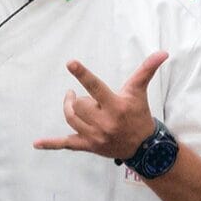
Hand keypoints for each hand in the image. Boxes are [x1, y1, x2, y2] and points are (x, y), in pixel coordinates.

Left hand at [33, 52, 166, 160]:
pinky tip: (36, 143)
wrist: (143, 147)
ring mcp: (95, 136)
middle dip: (79, 98)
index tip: (70, 63)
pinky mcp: (88, 146)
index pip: (96, 87)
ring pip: (71, 118)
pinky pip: (65, 144)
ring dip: (69, 109)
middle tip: (84, 97)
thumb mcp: (140, 92)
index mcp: (115, 106)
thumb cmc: (138, 114)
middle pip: (78, 104)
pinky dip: (50, 144)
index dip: (83, 74)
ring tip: (74, 103)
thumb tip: (163, 52)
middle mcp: (104, 122)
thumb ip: (146, 70)